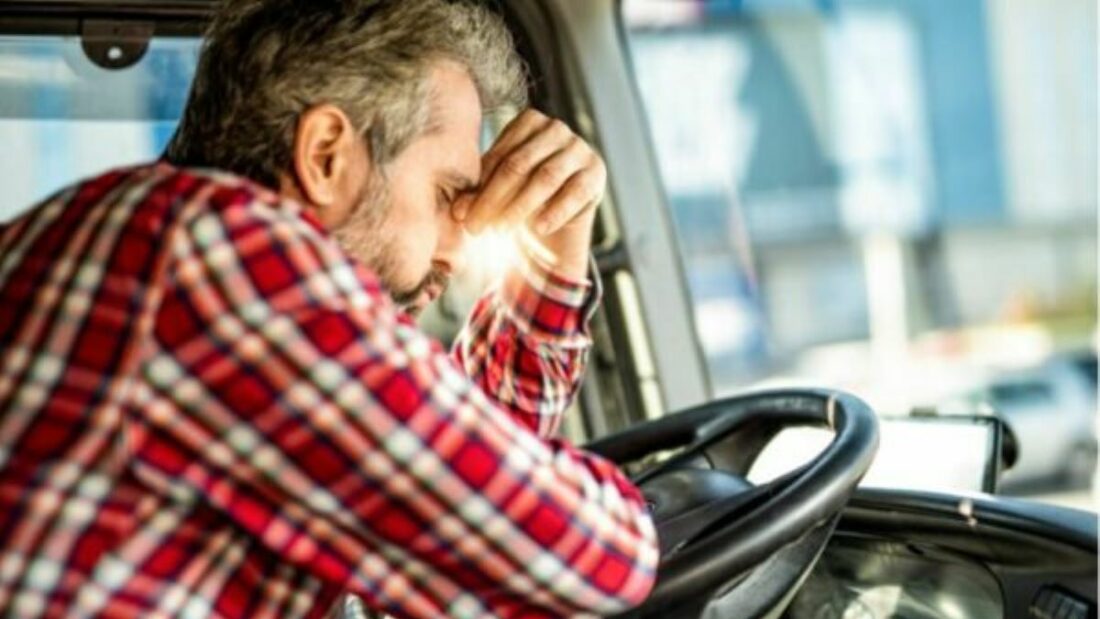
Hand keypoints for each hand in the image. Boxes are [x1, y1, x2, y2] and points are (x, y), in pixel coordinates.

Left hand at [454, 109, 605, 280]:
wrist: (558, 224)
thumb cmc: (520, 200)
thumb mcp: (496, 193)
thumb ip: (477, 194)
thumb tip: (459, 211)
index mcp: (528, 122)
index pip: (500, 155)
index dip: (478, 187)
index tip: (461, 215)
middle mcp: (556, 129)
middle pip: (519, 164)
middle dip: (494, 199)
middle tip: (475, 227)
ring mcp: (580, 148)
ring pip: (546, 177)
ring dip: (520, 206)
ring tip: (501, 231)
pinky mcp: (597, 172)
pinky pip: (575, 192)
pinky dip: (555, 211)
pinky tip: (539, 228)